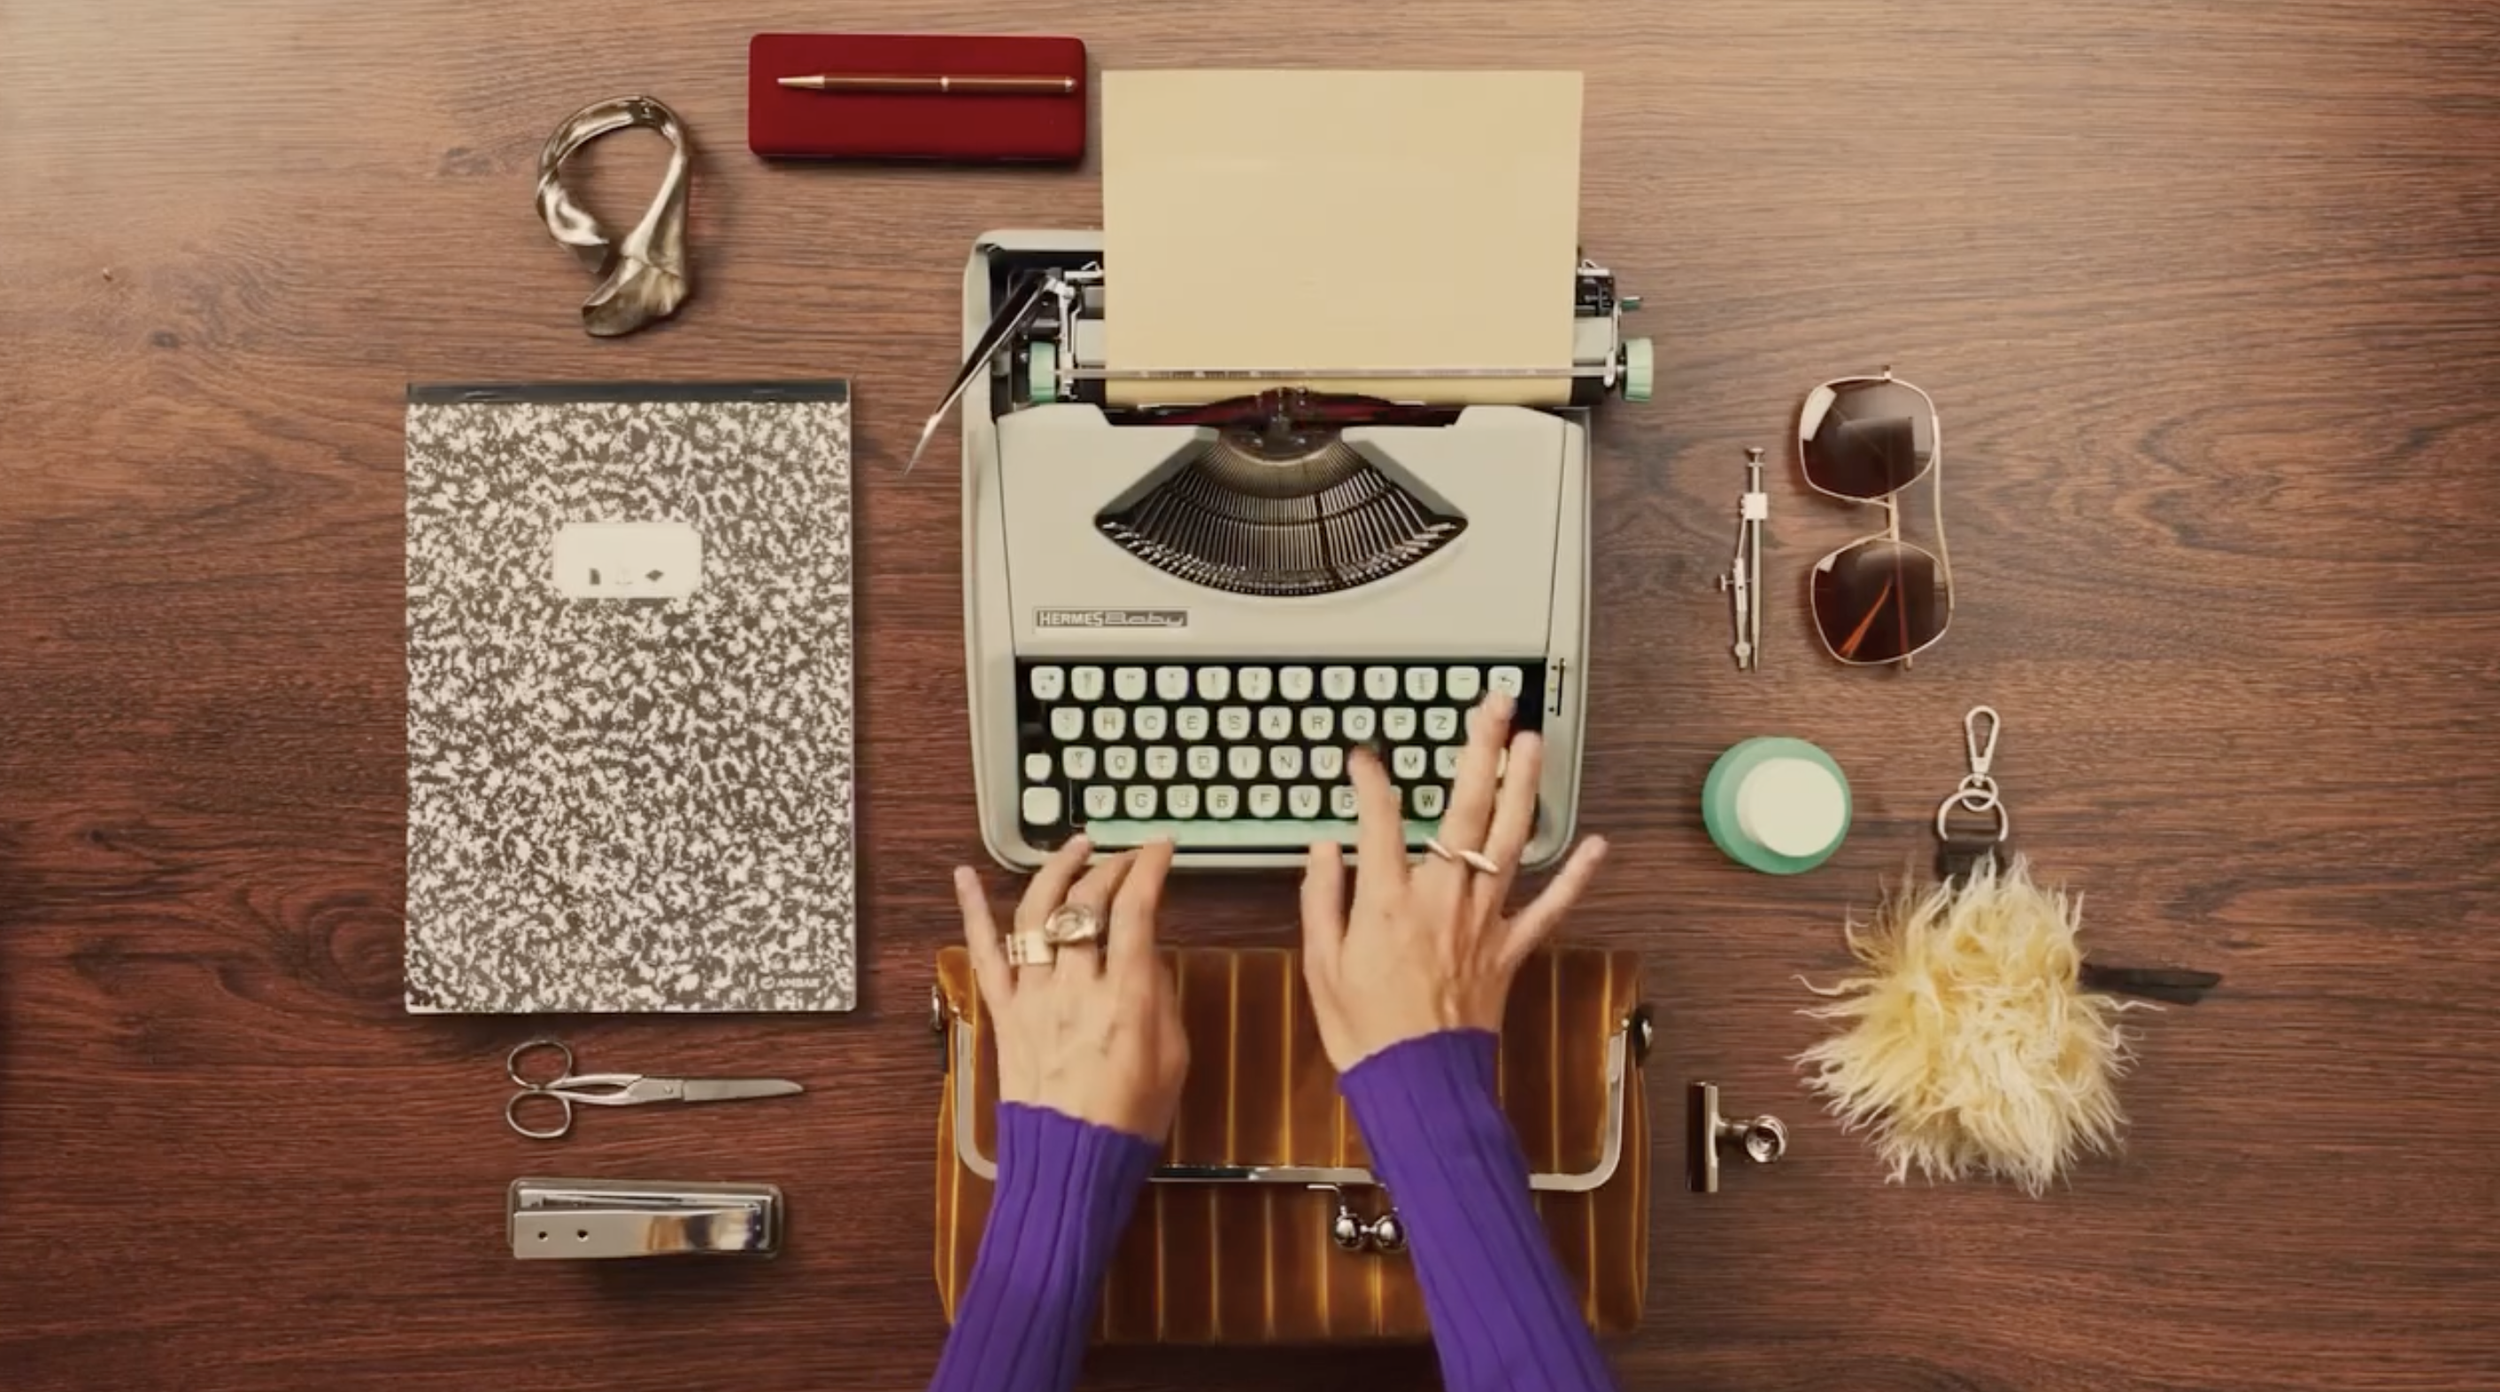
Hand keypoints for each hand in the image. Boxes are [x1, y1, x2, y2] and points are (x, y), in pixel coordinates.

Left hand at [954, 835, 1189, 1140]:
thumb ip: (1161, 997)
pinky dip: (972, 911)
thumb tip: (1147, 955)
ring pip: (1035, 915)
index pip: (1136, 911)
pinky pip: (984, 954)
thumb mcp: (1173, 1057)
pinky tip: (964, 876)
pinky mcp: (1004, 1013)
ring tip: (1075, 848)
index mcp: (1127, 999)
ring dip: (1056, 872)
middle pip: (1086, 904)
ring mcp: (1033, 997)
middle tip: (1127, 858)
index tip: (1161, 849)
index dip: (1149, 869)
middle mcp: (1076, 988)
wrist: (1072, 1163)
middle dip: (1110, 868)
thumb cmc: (1132, 1117)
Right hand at [1298, 691, 1608, 1070]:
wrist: (1416, 1083)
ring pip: (1511, 841)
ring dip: (1525, 788)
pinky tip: (1597, 846)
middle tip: (1495, 706)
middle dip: (1481, 751)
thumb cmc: (1364, 1030)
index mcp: (1387, 901)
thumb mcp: (1321, 964)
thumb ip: (1321, 899)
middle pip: (1466, 809)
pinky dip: (1577, 878)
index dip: (1372, 781)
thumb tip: (1324, 849)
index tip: (1364, 757)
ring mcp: (1482, 921)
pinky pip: (1549, 908)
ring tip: (1533, 743)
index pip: (1379, 819)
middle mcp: (1441, 898)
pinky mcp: (1509, 949)